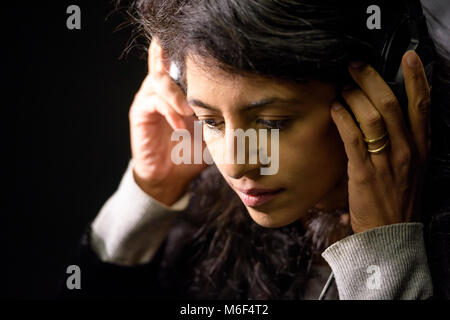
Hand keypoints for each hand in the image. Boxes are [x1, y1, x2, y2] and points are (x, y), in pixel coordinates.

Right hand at [129, 37, 208, 205]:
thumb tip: (251, 100)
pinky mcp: (140, 112)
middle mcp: (162, 85)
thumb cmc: (192, 149)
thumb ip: (222, 110)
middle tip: (202, 68)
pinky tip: (181, 126)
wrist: (170, 177)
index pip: (183, 56)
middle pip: (164, 55)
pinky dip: (170, 111)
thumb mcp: (213, 128)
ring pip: (160, 79)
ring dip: (178, 93)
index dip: (195, 51)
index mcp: (179, 84)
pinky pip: (154, 102)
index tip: (216, 54)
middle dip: (182, 59)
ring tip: (191, 111)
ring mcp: (149, 96)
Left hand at [330, 50, 430, 232]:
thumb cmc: (396, 198)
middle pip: (390, 104)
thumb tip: (380, 114)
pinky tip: (335, 108)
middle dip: (371, 79)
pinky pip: (353, 138)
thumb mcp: (409, 167)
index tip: (407, 57)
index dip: (416, 78)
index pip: (421, 105)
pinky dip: (342, 118)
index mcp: (420, 147)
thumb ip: (401, 141)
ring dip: (353, 96)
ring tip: (342, 88)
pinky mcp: (365, 173)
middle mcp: (407, 150)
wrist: (390, 234)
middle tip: (355, 65)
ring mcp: (386, 161)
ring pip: (371, 117)